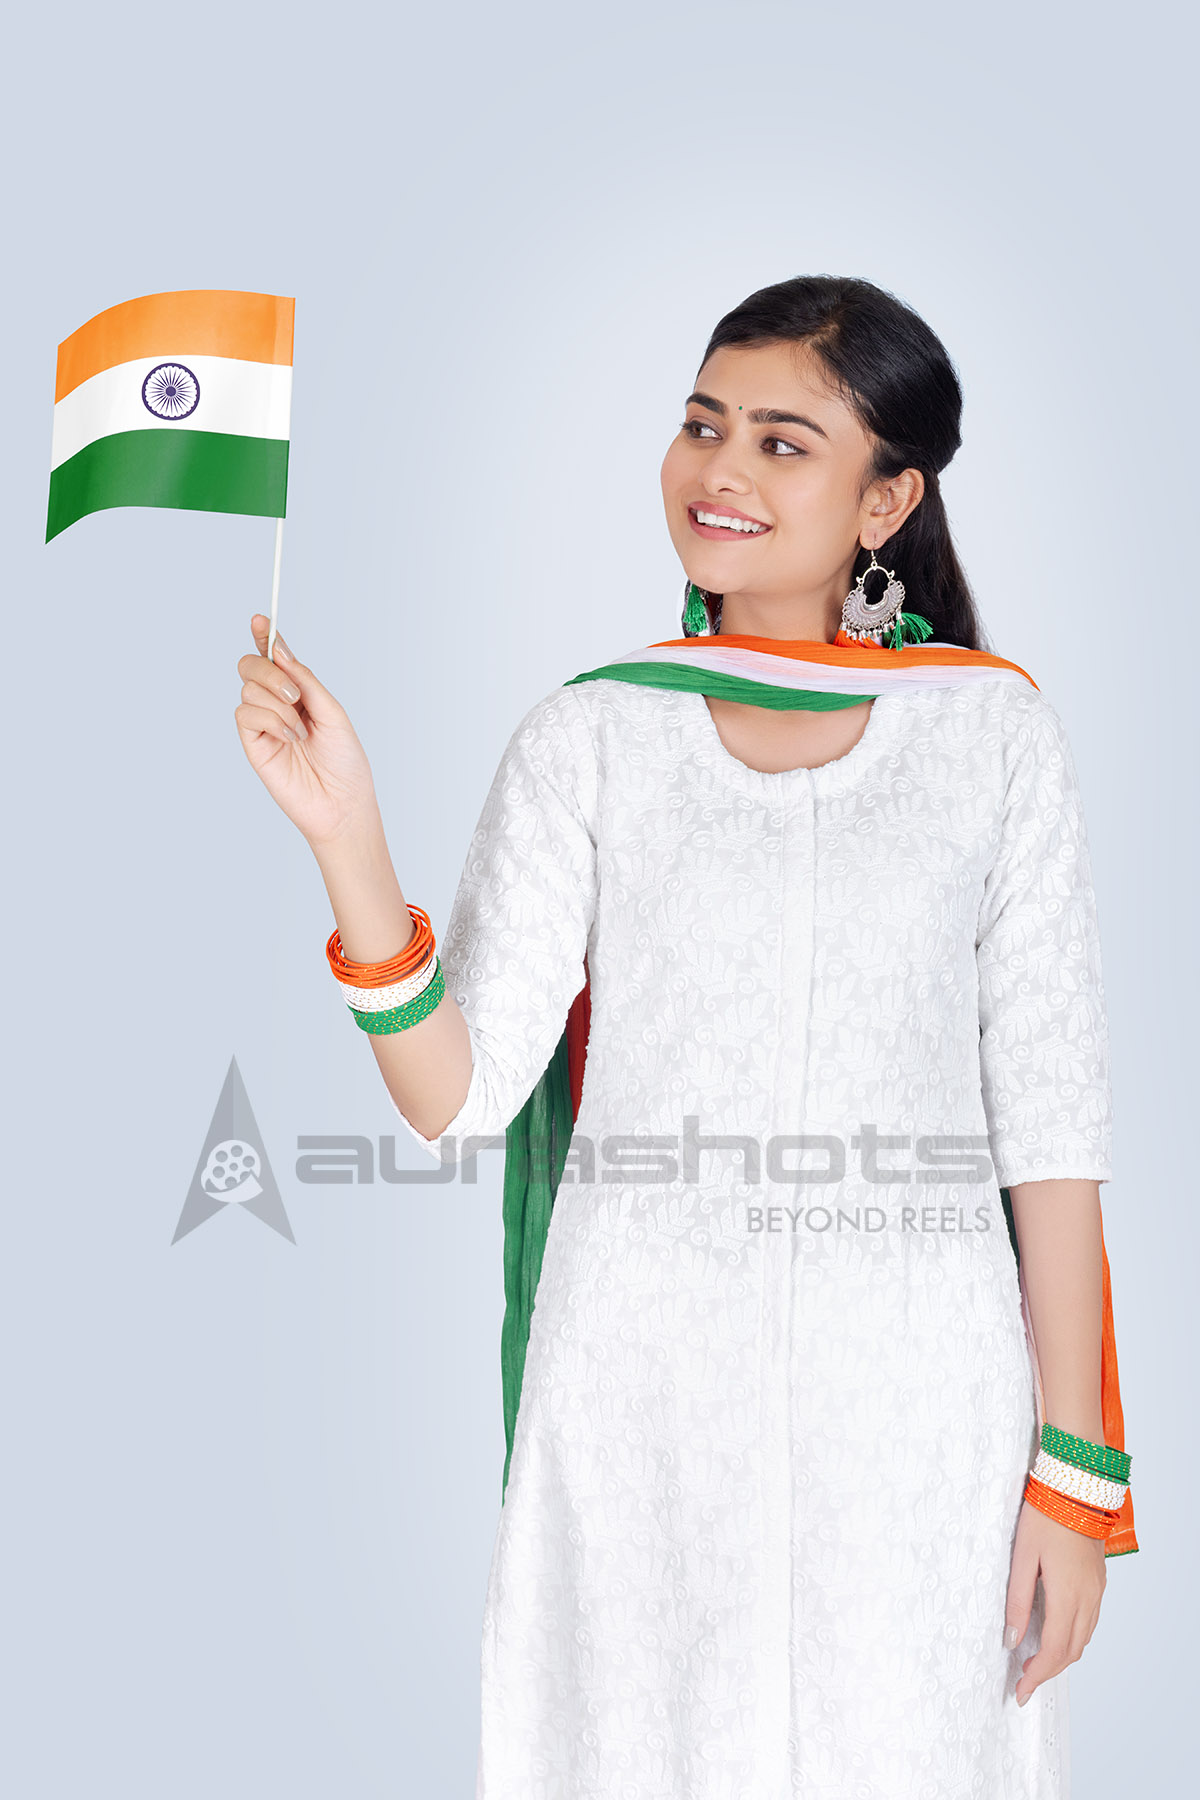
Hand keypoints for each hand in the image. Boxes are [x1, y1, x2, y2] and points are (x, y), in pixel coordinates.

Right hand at [234, 614, 377, 848]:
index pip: (276, 658)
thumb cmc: (345, 763)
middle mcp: (277, 705)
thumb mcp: (332, 712)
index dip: (265, 636)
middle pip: (251, 665)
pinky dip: (270, 719)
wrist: (343, 804)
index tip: (260, 619)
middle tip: (294, 693)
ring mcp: (263, 724)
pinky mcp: (253, 744)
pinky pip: (245, 713)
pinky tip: (290, 738)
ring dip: (277, 703)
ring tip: (300, 729)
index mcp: (299, 693)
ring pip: (248, 687)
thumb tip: (280, 650)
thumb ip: (305, 681)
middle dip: (268, 668)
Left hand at [1004, 1499, 1106, 1704]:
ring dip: (1062, 1657)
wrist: (1074, 1488)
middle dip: (1049, 1672)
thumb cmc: (1044, 1517)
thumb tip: (1012, 1639)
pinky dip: (1074, 1638)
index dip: (1038, 1675)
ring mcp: (1097, 1590)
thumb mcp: (1022, 1558)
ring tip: (1037, 1664)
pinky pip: (1090, 1621)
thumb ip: (1017, 1602)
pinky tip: (1056, 1636)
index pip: (1055, 1650)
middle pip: (1072, 1651)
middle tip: (1025, 1683)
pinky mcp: (1099, 1581)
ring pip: (1084, 1639)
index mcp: (1067, 1594)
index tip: (1021, 1691)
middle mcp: (1088, 1598)